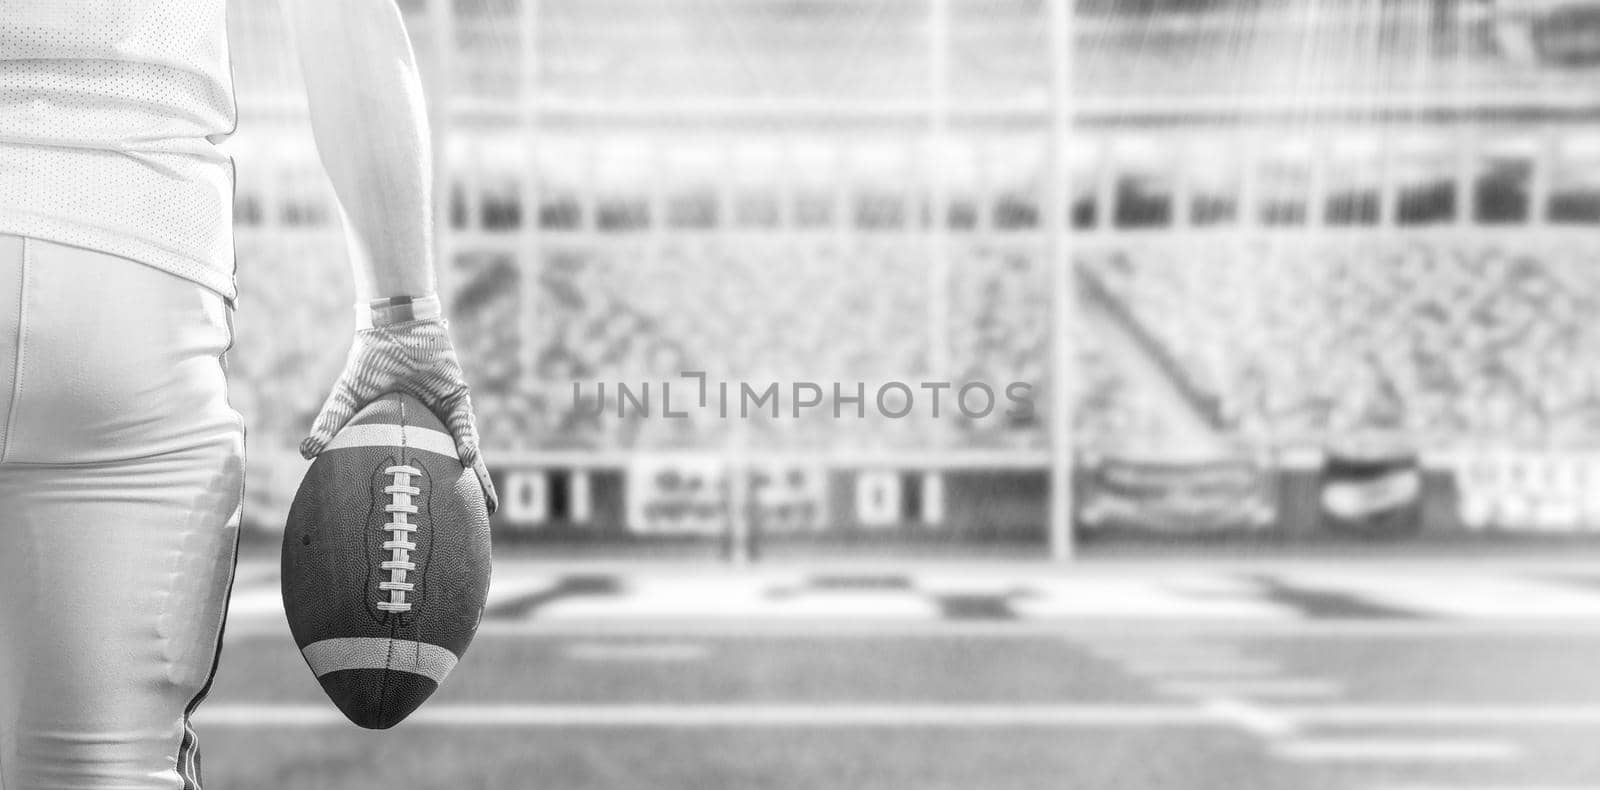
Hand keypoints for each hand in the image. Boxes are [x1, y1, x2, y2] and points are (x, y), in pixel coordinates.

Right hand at [301, 319, 498, 513]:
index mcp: (410, 432)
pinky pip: (464, 424)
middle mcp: (434, 428)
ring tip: (489, 504)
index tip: (430, 523)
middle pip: (451, 467)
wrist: (391, 328)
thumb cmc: (371, 361)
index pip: (421, 468)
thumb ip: (331, 424)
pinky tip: (466, 459)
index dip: (425, 492)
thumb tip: (305, 453)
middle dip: (466, 495)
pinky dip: (465, 441)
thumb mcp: (347, 398)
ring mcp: (448, 415)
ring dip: (479, 476)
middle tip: (478, 522)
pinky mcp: (458, 398)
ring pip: (467, 451)